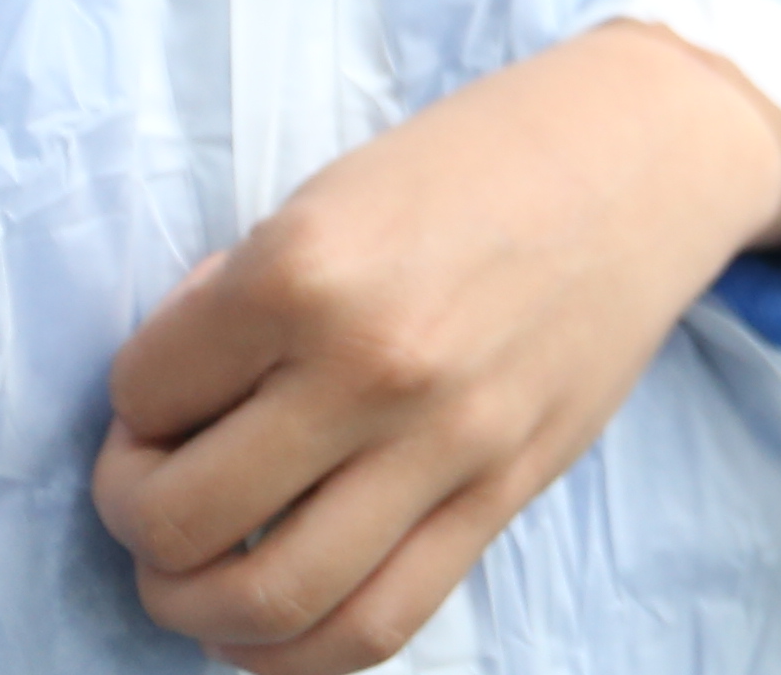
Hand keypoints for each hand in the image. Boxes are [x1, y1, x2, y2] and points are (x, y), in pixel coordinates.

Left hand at [93, 21, 780, 669]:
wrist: (648, 155)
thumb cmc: (479, 160)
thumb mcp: (335, 192)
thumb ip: (244, 302)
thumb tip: (167, 411)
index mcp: (307, 268)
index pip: (141, 396)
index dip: (132, 402)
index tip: (168, 388)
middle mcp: (371, 366)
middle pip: (180, 520)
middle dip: (136, 517)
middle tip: (155, 485)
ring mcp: (447, 442)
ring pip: (269, 600)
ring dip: (194, 606)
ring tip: (193, 574)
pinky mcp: (505, 492)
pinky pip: (377, 623)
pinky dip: (294, 653)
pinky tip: (263, 626)